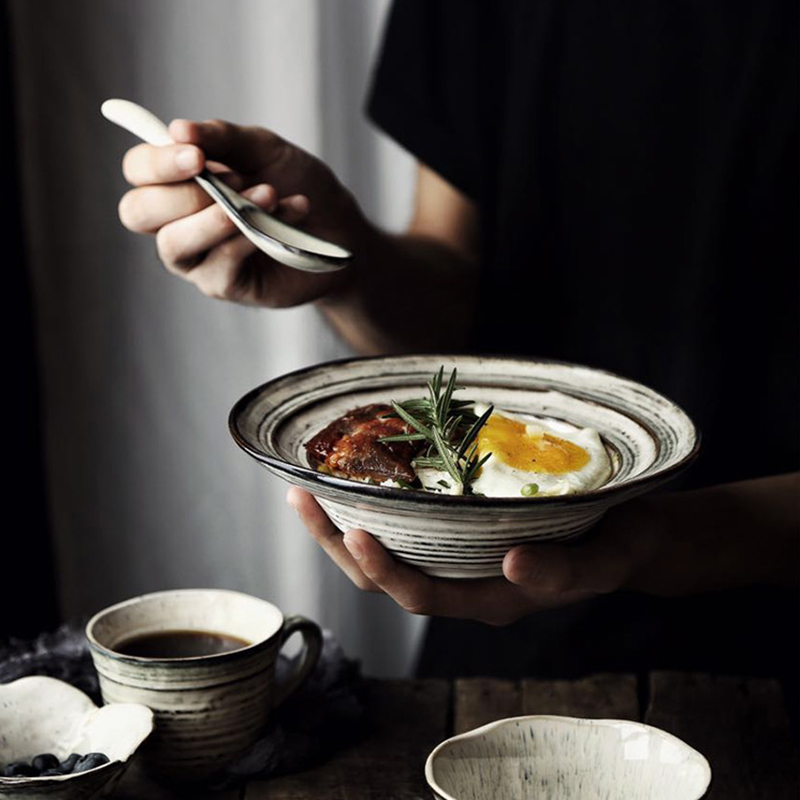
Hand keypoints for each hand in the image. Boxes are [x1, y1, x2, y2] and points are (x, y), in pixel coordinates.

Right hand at [117, 118, 360, 306]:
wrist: (339, 226)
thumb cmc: (295, 184)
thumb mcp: (262, 149)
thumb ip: (221, 138)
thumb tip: (176, 129)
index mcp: (177, 183)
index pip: (138, 171)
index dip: (157, 163)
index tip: (195, 155)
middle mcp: (176, 222)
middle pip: (137, 212)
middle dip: (180, 194)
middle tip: (230, 180)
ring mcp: (197, 258)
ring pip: (173, 244)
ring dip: (218, 217)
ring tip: (268, 196)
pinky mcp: (223, 285)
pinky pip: (219, 264)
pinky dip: (249, 238)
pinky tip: (281, 220)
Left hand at [286, 487, 664, 625]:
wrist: (630, 538)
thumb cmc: (620, 546)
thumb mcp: (605, 559)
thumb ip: (565, 570)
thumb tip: (512, 562)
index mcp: (493, 597)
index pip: (423, 595)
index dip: (384, 569)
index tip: (353, 529)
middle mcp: (467, 586)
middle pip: (386, 581)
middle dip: (339, 545)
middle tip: (303, 497)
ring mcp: (462, 565)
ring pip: (389, 559)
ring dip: (343, 531)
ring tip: (308, 490)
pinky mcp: (463, 541)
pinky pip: (408, 537)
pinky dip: (375, 515)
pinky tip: (357, 485)